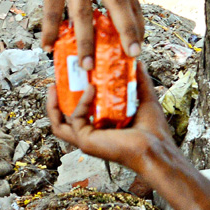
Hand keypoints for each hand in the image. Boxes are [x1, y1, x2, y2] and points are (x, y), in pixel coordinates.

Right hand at [9, 0, 143, 69]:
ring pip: (84, 14)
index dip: (136, 23)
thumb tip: (111, 15)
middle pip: (117, 4)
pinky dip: (51, 31)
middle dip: (127, 32)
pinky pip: (53, 11)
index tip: (139, 45)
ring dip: (86, 43)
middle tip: (132, 55)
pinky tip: (48, 46)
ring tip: (87, 65)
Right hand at [47, 63, 176, 176]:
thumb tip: (138, 62)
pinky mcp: (86, 141)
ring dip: (54, 104)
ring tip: (54, 86)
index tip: (70, 78)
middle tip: (56, 80)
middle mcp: (91, 133)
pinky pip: (75, 120)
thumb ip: (139, 81)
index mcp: (100, 126)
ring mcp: (86, 140)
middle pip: (63, 117)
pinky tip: (90, 89)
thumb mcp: (144, 98)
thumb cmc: (152, 130)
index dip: (71, 95)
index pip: (78, 111)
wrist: (156, 148)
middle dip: (56, 100)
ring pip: (59, 123)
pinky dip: (81, 103)